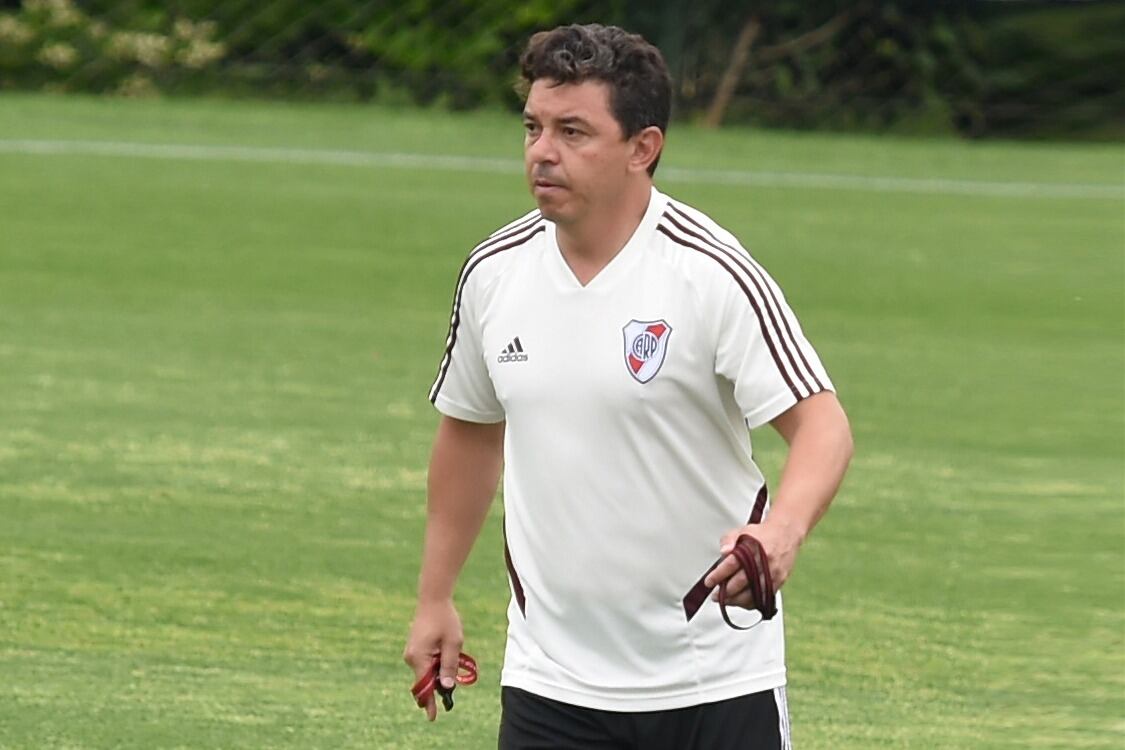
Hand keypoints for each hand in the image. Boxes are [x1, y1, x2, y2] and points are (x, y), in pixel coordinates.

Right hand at [403, 599, 463, 720]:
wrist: (433, 599)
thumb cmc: (445, 619)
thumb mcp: (453, 643)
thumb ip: (449, 665)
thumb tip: (446, 686)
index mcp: (419, 658)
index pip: (424, 687)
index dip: (429, 703)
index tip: (433, 717)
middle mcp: (411, 658)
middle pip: (425, 681)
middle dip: (438, 684)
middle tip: (453, 679)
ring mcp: (411, 653)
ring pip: (426, 672)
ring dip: (439, 671)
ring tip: (452, 652)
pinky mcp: (414, 648)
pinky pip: (425, 663)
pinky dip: (435, 663)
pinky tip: (445, 649)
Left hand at [703, 519, 804, 609]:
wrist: (785, 534)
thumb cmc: (761, 534)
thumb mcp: (741, 531)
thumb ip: (728, 540)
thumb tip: (723, 552)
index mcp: (752, 547)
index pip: (732, 564)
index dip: (718, 575)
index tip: (709, 582)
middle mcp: (763, 561)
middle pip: (741, 581)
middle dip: (725, 591)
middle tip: (715, 596)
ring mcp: (772, 573)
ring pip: (753, 593)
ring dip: (737, 600)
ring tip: (726, 600)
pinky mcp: (779, 581)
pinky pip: (763, 597)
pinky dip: (750, 602)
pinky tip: (741, 601)